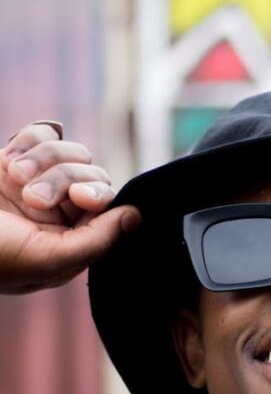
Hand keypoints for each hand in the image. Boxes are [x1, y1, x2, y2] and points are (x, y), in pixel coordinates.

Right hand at [0, 122, 139, 293]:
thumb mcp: (45, 260)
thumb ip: (96, 243)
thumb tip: (135, 217)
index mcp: (73, 243)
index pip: (109, 209)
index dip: (99, 196)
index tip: (81, 197)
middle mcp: (62, 214)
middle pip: (92, 175)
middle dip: (63, 178)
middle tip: (29, 196)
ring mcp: (40, 183)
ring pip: (71, 151)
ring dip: (43, 159)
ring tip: (12, 176)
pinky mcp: (17, 159)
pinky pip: (46, 133)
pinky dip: (31, 139)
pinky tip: (9, 160)